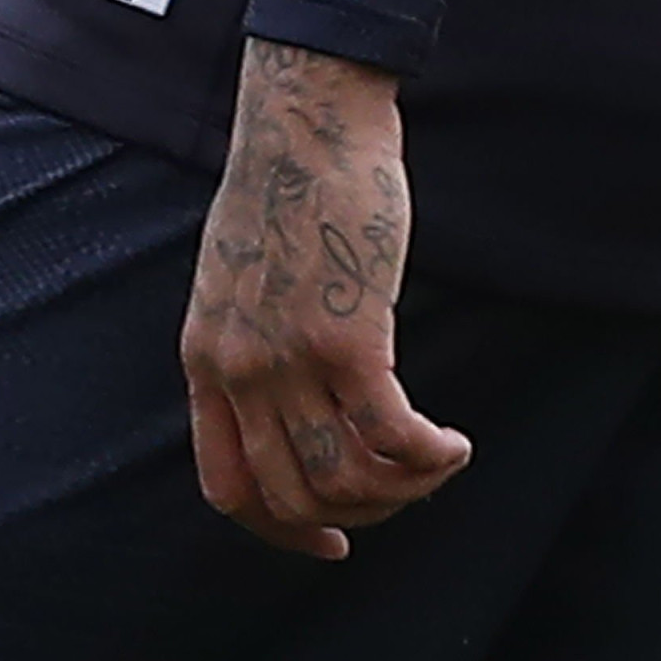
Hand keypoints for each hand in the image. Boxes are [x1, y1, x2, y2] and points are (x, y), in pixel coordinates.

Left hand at [181, 40, 472, 559]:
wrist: (307, 118)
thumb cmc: (286, 183)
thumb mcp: (237, 277)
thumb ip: (249, 340)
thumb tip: (289, 400)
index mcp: (206, 359)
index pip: (230, 489)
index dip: (285, 532)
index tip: (334, 542)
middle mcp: (239, 371)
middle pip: (295, 498)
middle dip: (360, 515)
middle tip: (405, 491)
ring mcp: (290, 358)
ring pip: (346, 479)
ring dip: (404, 490)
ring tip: (438, 462)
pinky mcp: (349, 336)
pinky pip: (392, 437)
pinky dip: (430, 458)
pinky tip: (453, 444)